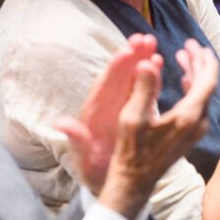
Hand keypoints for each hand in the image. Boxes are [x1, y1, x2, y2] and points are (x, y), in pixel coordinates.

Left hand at [55, 34, 161, 193]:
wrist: (110, 182)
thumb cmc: (95, 172)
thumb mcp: (84, 160)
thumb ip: (76, 141)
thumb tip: (61, 124)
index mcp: (95, 115)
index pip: (104, 88)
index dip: (114, 70)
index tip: (125, 52)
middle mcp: (108, 106)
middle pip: (120, 76)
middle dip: (131, 56)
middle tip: (144, 37)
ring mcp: (123, 105)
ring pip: (133, 78)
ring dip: (141, 59)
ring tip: (151, 41)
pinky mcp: (136, 109)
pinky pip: (143, 88)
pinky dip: (150, 74)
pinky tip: (158, 60)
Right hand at [96, 39, 218, 219]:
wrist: (135, 182)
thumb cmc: (131, 152)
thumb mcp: (132, 119)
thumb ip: (143, 89)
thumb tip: (148, 62)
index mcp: (188, 116)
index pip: (208, 80)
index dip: (204, 59)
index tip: (195, 44)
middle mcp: (199, 122)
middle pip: (208, 84)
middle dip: (200, 62)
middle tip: (188, 45)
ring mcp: (197, 130)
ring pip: (204, 94)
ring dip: (196, 73)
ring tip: (183, 56)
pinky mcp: (192, 134)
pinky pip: (199, 104)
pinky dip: (193, 88)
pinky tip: (183, 79)